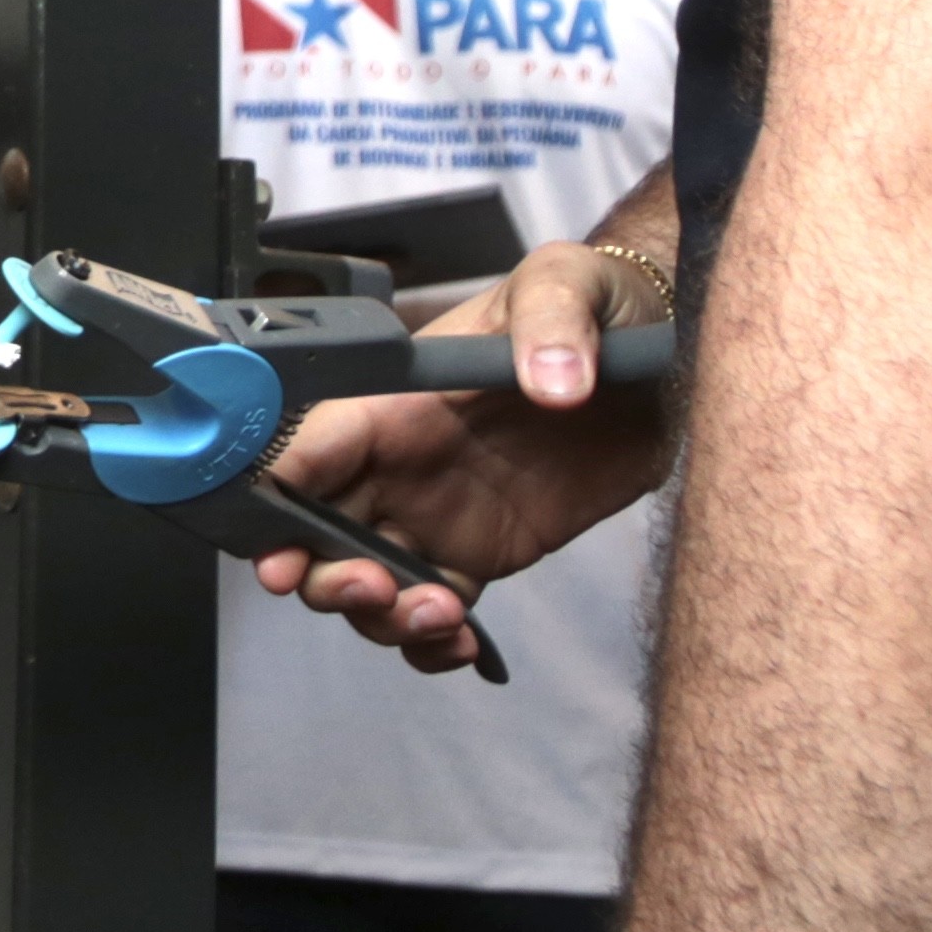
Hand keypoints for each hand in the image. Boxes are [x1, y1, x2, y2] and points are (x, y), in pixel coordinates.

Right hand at [248, 236, 675, 677]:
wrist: (659, 366)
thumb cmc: (594, 306)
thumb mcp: (569, 285)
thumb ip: (553, 322)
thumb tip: (557, 383)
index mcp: (393, 401)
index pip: (307, 448)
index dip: (272, 501)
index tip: (276, 549)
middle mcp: (397, 463)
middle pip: (314, 531)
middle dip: (320, 574)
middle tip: (369, 587)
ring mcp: (434, 515)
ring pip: (368, 583)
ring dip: (379, 617)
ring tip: (439, 616)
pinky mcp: (481, 555)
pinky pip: (436, 613)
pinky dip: (431, 645)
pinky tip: (463, 646)